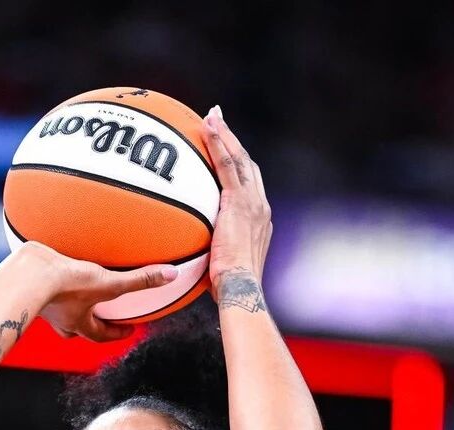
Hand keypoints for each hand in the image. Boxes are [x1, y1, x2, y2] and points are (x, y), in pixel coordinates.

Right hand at [22, 242, 177, 341]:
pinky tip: (54, 268)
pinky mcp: (31, 285)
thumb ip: (140, 281)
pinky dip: (52, 282)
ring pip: (61, 310)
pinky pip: (45, 287)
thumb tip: (169, 276)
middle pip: (79, 328)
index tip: (127, 330)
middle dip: (90, 322)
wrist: (29, 275)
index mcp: (78, 324)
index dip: (117, 334)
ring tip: (76, 290)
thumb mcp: (109, 283)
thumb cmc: (64, 286)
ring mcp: (44, 305)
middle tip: (100, 313)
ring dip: (70, 303)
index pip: (102, 335)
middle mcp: (60, 319)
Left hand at [202, 106, 271, 302]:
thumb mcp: (222, 269)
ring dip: (225, 135)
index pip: (250, 188)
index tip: (230, 156)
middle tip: (220, 124)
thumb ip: (213, 257)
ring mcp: (252, 202)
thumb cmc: (230, 289)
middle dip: (235, 143)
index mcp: (260, 222)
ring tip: (211, 116)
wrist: (240, 287)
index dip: (241, 170)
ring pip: (239, 159)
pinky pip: (226, 164)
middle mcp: (260, 207)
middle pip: (248, 167)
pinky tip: (207, 126)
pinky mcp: (238, 201)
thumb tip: (193, 263)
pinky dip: (218, 142)